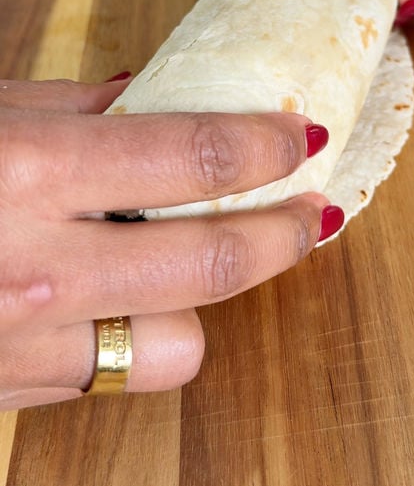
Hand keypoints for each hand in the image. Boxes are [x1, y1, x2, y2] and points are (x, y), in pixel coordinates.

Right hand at [0, 77, 334, 409]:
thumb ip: (76, 106)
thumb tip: (154, 95)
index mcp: (32, 171)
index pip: (196, 158)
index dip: (267, 145)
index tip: (301, 135)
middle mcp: (41, 269)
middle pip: (215, 261)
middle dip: (285, 232)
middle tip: (312, 209)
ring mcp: (29, 343)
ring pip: (180, 345)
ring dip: (199, 300)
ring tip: (182, 261)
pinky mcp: (16, 390)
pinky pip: (115, 376)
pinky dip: (133, 337)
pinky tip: (112, 299)